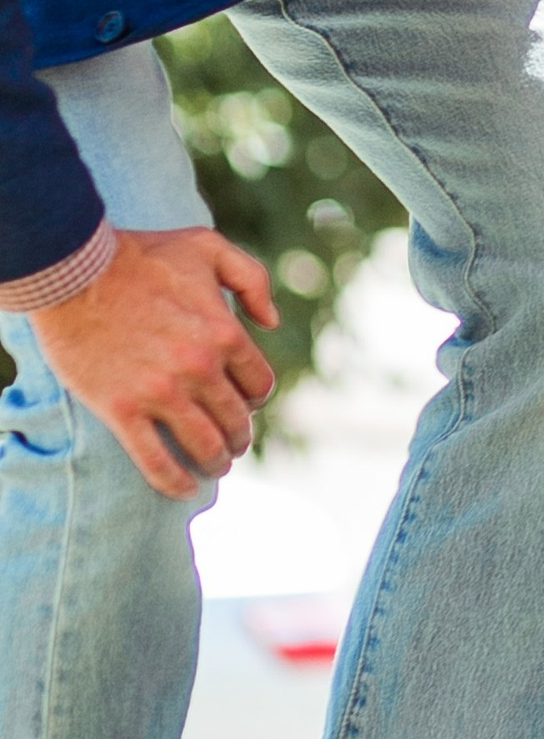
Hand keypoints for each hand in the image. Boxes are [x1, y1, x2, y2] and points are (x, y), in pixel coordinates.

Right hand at [37, 228, 279, 496]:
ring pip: (204, 445)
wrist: (76, 271)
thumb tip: (272, 321)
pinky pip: (156, 461)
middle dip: (240, 437)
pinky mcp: (122, 409)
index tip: (245, 404)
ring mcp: (161, 391)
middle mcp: (200, 366)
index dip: (255, 399)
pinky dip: (175, 482)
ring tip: (215, 467)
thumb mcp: (208, 248)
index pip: (259, 384)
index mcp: (224, 331)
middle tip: (234, 444)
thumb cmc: (141, 256)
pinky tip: (183, 489)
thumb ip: (252, 279)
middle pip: (236, 420)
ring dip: (216, 463)